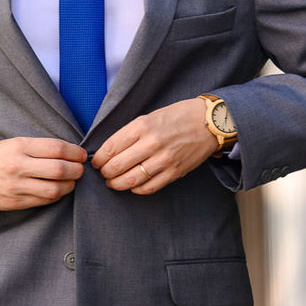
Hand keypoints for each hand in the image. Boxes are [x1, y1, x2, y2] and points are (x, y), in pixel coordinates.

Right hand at [0, 138, 86, 210]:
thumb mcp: (14, 143)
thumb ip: (39, 147)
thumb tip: (69, 152)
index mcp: (19, 146)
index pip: (57, 148)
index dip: (75, 152)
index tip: (81, 154)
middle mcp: (18, 166)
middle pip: (59, 169)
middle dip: (76, 170)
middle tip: (80, 169)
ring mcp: (16, 186)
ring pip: (54, 189)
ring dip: (69, 185)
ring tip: (71, 181)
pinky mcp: (14, 202)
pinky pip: (43, 201)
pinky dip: (56, 196)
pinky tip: (58, 190)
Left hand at [92, 98, 214, 194]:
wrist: (208, 122)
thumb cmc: (178, 116)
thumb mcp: (150, 116)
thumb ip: (131, 133)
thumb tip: (110, 150)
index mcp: (142, 126)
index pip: (111, 147)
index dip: (100, 159)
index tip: (97, 162)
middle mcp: (151, 143)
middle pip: (117, 166)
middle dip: (105, 173)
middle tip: (103, 174)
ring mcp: (164, 159)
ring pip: (131, 180)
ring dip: (117, 184)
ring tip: (113, 183)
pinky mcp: (174, 172)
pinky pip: (149, 187)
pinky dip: (136, 189)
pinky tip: (132, 186)